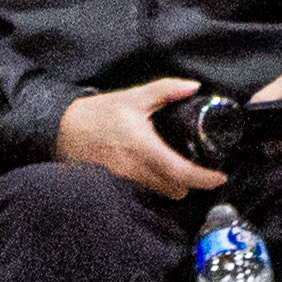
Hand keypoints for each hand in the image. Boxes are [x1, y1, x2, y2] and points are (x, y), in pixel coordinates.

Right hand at [54, 75, 226, 202]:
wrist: (62, 130)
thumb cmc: (99, 114)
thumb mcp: (133, 98)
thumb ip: (165, 90)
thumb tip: (194, 86)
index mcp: (145, 148)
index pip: (182, 173)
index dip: (205, 179)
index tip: (219, 177)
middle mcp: (137, 170)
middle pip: (176, 190)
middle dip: (187, 181)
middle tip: (190, 166)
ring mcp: (126, 183)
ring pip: (161, 194)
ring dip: (170, 185)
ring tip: (169, 168)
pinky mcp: (116, 188)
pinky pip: (143, 194)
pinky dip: (152, 187)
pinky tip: (149, 172)